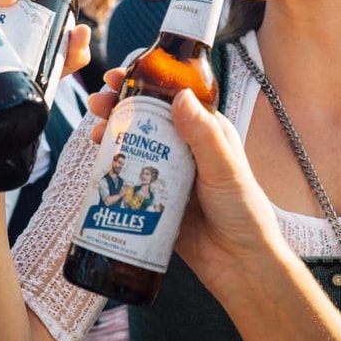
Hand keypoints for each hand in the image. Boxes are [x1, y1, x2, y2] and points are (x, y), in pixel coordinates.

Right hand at [88, 75, 282, 295]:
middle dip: (120, 106)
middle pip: (146, 118)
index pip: (171, 97)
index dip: (144, 82)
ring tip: (96, 131)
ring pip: (134, 144)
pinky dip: (113, 165)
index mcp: (206, 131)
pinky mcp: (154, 197)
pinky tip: (100, 161)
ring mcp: (168, 172)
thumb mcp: (225, 169)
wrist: (239, 265)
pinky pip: (129, 176)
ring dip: (113, 133)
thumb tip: (180, 96)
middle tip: (99, 102)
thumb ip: (203, 134)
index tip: (121, 75)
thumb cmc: (243, 212)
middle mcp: (185, 147)